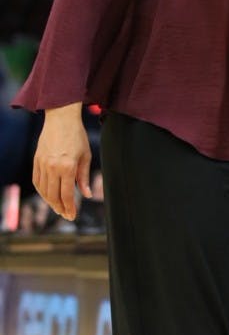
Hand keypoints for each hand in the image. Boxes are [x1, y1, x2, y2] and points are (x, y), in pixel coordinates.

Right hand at [33, 104, 92, 220]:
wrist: (61, 119)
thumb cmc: (77, 136)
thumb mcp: (85, 156)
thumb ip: (84, 178)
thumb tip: (86, 195)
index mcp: (67, 167)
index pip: (67, 194)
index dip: (69, 208)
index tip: (72, 216)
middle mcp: (52, 167)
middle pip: (53, 195)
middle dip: (60, 208)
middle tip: (66, 215)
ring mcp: (42, 164)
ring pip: (43, 190)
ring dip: (50, 201)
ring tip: (58, 208)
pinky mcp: (36, 160)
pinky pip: (36, 181)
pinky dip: (42, 191)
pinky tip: (48, 195)